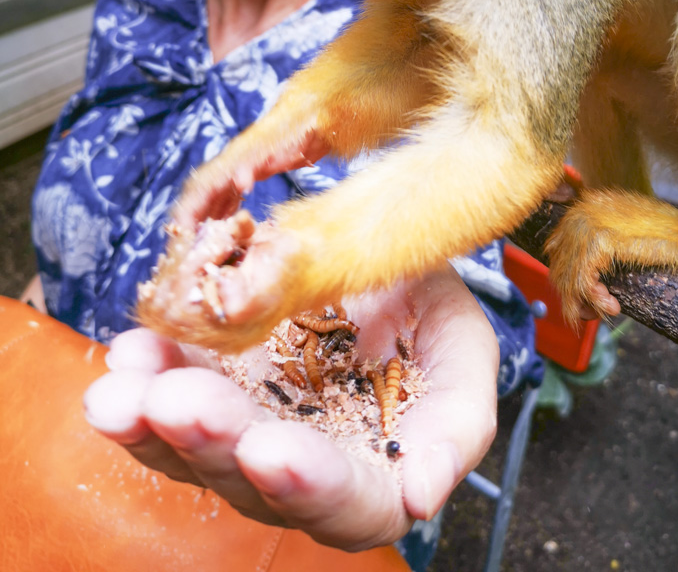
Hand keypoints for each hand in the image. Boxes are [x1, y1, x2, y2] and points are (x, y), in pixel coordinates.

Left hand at [84, 266, 498, 551]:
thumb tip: (422, 496)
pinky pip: (168, 394)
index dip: (308, 485)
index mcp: (376, 476)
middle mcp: (303, 467)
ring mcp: (250, 425)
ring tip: (124, 384)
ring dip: (152, 422)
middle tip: (175, 401)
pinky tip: (130, 352)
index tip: (270, 450)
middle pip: (251, 481)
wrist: (385, 262)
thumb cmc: (434, 315)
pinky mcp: (211, 383)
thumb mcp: (465, 356)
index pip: (346, 503)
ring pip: (194, 448)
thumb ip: (455, 427)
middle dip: (210, 441)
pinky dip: (145, 376)